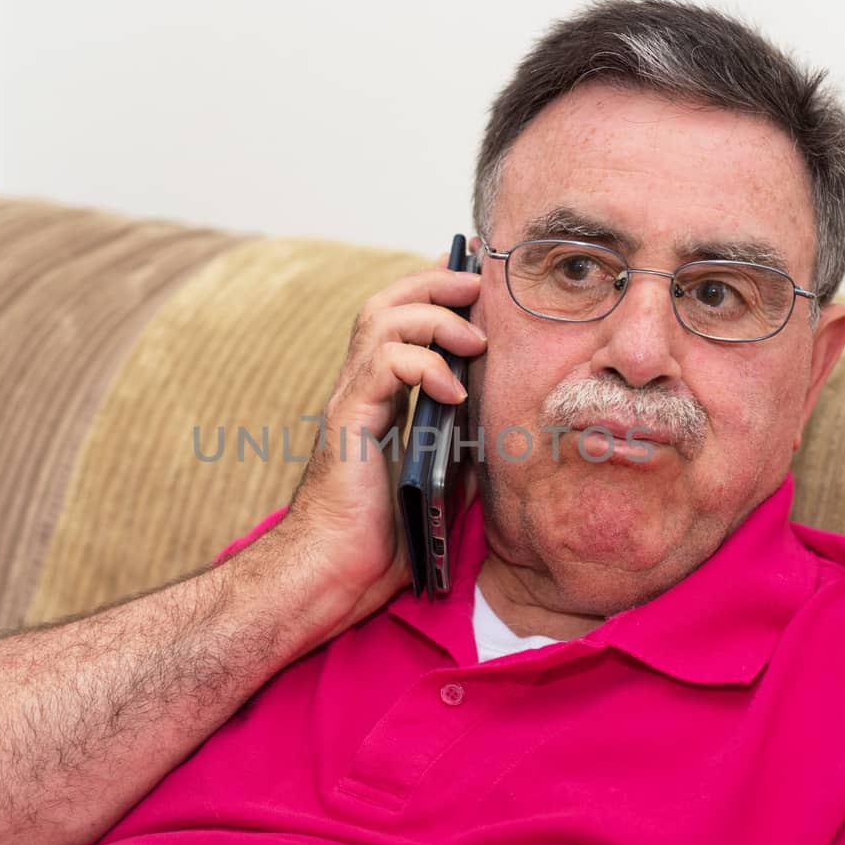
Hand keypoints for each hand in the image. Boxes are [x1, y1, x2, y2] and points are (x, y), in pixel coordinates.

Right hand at [267, 247, 485, 637]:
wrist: (334, 575)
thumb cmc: (384, 538)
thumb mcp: (446, 478)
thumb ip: (468, 440)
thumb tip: (510, 416)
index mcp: (381, 398)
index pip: (402, 320)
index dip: (435, 288)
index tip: (476, 270)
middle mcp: (360, 390)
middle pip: (385, 303)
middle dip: (434, 282)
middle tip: (479, 283)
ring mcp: (350, 402)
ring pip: (380, 321)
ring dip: (435, 318)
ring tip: (475, 341)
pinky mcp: (348, 422)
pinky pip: (383, 367)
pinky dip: (423, 365)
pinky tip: (453, 391)